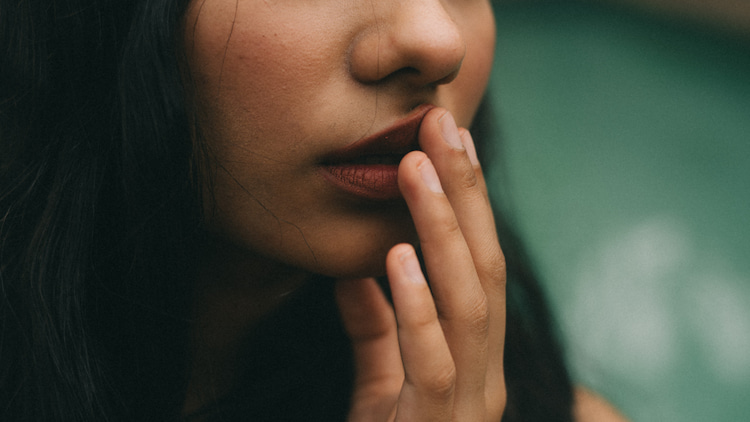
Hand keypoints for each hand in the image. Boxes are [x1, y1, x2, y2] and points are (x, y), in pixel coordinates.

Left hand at [336, 108, 506, 420]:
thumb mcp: (382, 383)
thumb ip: (378, 329)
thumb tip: (359, 268)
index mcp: (475, 358)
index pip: (478, 263)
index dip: (466, 199)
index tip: (447, 137)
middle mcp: (486, 375)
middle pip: (483, 269)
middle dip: (465, 195)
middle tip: (442, 124)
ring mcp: (469, 405)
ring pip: (469, 305)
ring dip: (442, 234)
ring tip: (417, 170)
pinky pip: (431, 366)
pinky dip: (416, 309)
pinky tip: (394, 260)